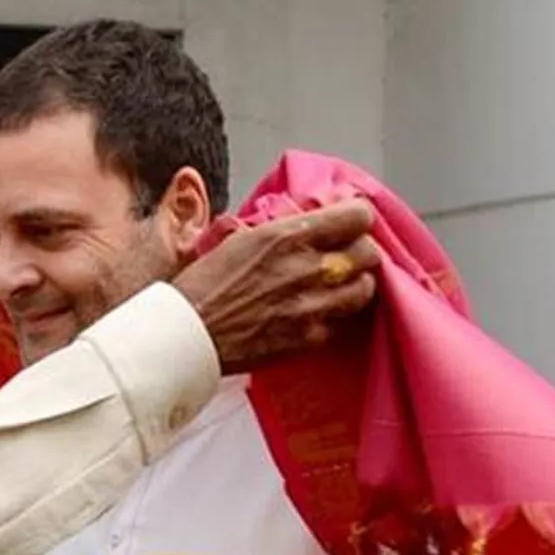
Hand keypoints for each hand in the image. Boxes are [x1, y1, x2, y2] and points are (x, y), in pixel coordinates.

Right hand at [172, 199, 379, 372]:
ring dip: (354, 284)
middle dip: (359, 251)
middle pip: (369, 252)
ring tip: (337, 285)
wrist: (185, 335)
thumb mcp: (235, 239)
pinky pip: (343, 323)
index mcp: (285, 236)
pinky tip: (317, 312)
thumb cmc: (200, 288)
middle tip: (344, 254)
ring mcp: (311, 306)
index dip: (356, 218)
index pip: (356, 216)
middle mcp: (306, 268)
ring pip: (366, 289)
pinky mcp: (310, 339)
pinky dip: (336, 316)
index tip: (349, 222)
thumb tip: (299, 223)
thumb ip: (276, 230)